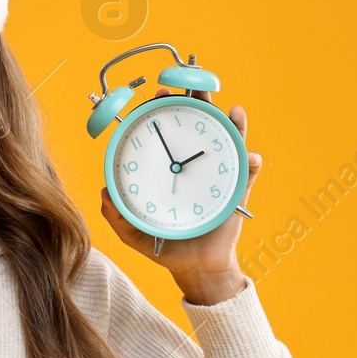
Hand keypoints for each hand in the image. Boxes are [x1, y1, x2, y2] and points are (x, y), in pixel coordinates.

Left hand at [99, 87, 262, 305]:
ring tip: (230, 110)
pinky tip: (250, 155)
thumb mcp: (134, 233)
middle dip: (198, 102)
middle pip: (199, 125)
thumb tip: (105, 193)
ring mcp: (219, 175)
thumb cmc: (166, 246)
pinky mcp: (237, 193)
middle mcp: (195, 165)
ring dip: (232, 123)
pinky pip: (248, 173)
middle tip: (193, 89)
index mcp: (171, 168)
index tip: (157, 95)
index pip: (168, 130)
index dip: (163, 110)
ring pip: (228, 141)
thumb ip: (117, 216)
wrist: (195, 269)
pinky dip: (251, 162)